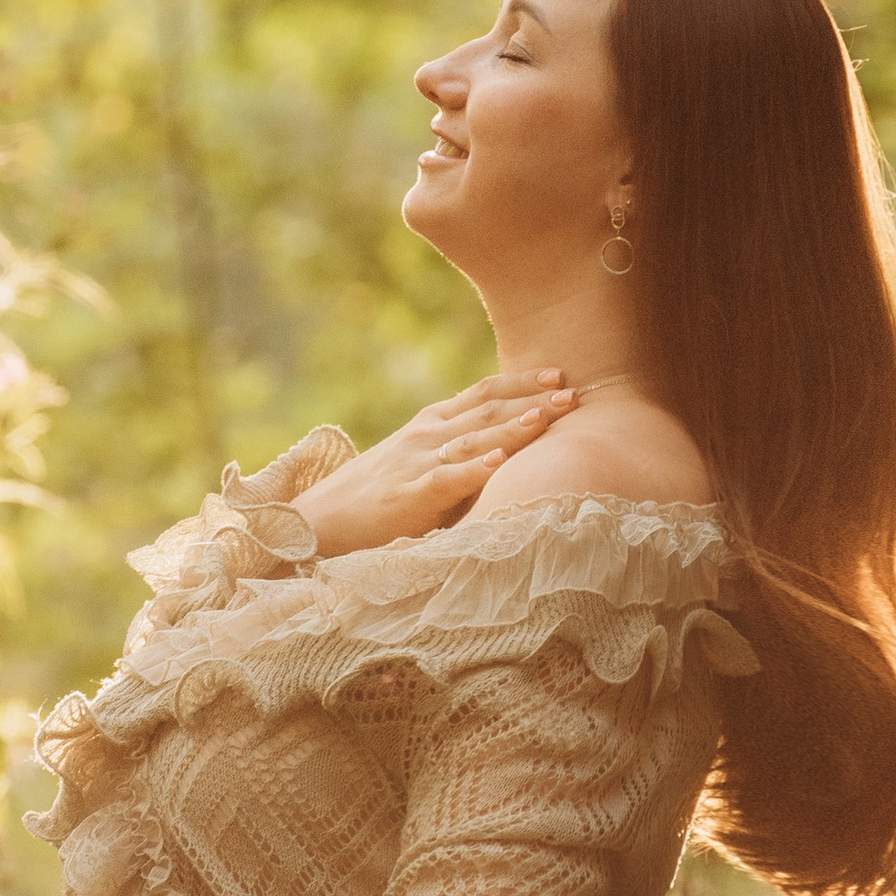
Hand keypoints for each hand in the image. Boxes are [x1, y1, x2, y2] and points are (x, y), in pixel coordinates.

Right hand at [300, 373, 577, 560]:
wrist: (321, 520)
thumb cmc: (375, 496)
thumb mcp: (417, 462)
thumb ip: (455, 454)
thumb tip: (508, 455)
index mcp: (431, 423)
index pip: (483, 393)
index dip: (521, 382)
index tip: (558, 375)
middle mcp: (427, 434)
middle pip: (488, 409)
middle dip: (533, 399)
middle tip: (574, 392)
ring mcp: (418, 461)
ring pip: (475, 438)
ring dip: (515, 427)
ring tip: (549, 416)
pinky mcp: (410, 494)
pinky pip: (448, 478)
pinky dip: (476, 468)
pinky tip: (501, 462)